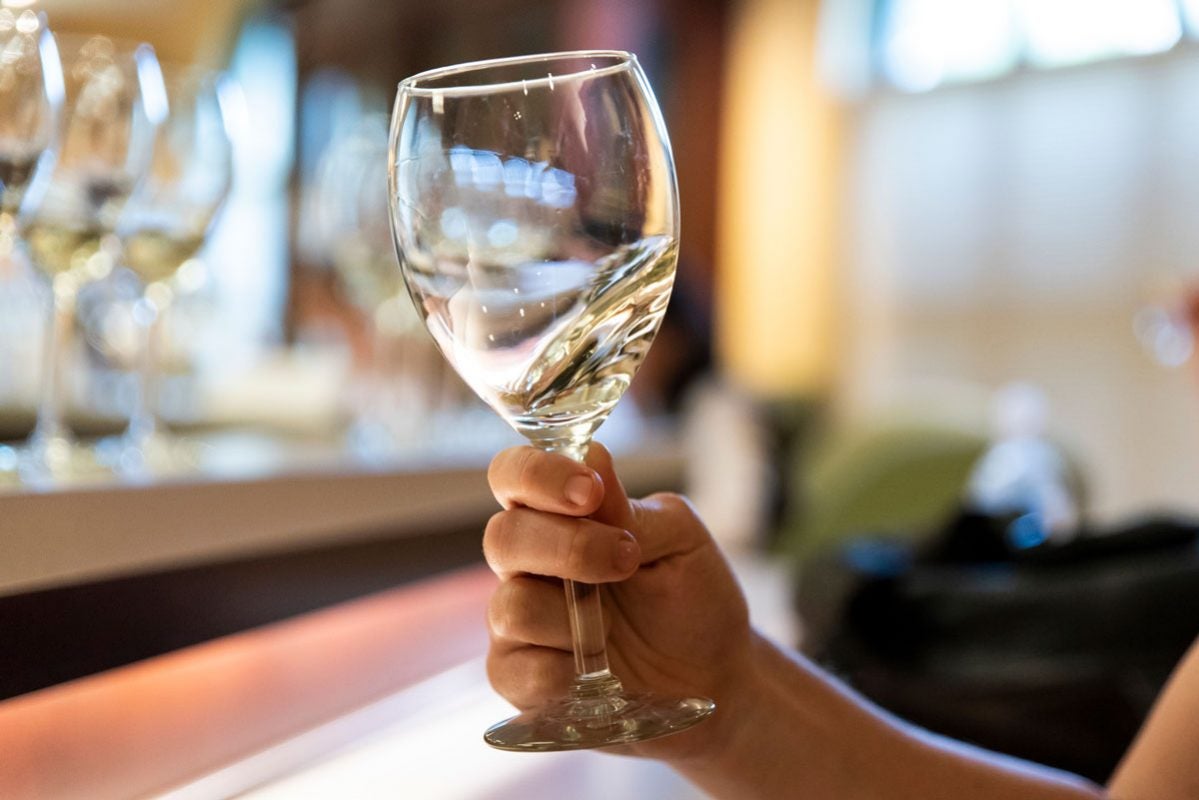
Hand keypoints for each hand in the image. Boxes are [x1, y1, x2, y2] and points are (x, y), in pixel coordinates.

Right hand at [483, 442, 753, 760]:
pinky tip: (592, 670)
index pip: (514, 477)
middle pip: (502, 538)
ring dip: (569, 615)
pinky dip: (553, 671)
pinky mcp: (520, 677)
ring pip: (509, 606)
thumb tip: (592, 455)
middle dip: (566, 547)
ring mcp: (521, 621)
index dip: (537, 476)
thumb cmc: (692, 597)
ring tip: (617, 627)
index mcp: (559, 516)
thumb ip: (629, 508)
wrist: (715, 676)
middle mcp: (530, 563)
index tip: (588, 490)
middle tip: (626, 559)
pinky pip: (510, 670)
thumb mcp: (680, 541)